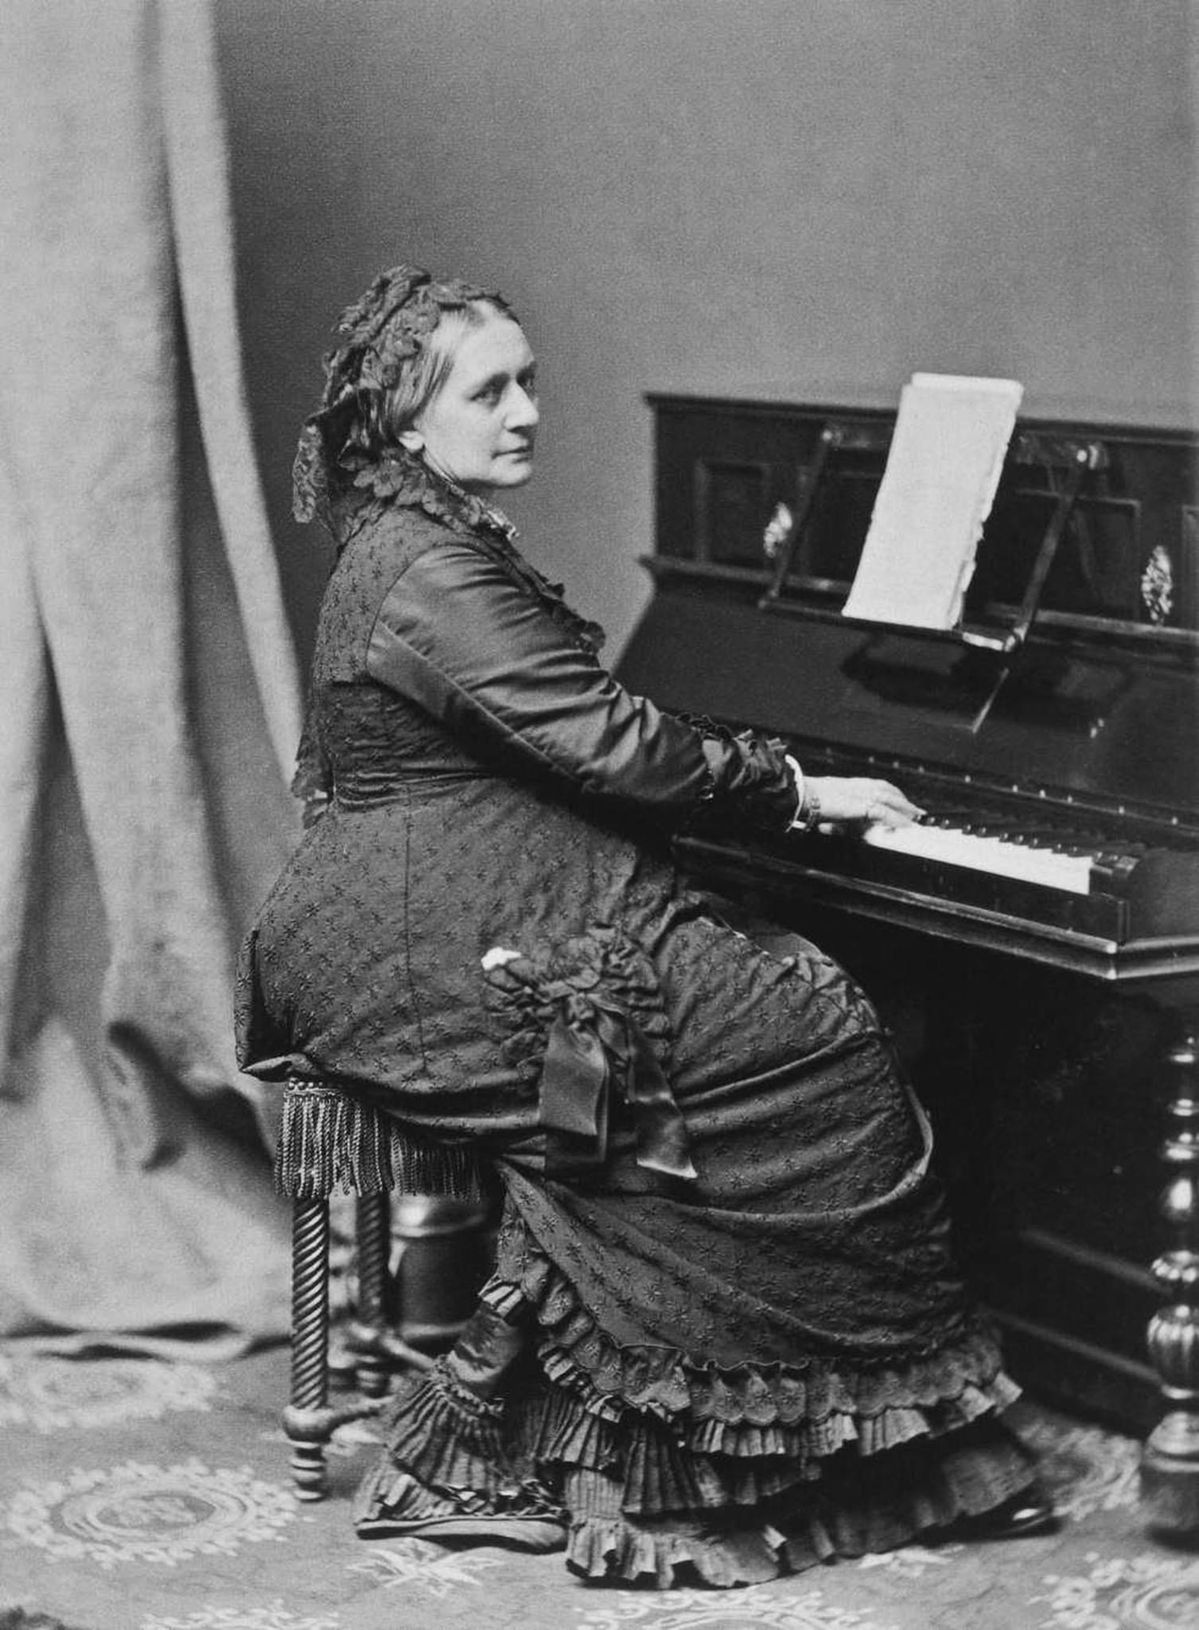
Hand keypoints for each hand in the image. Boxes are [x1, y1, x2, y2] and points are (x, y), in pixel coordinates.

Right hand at [803, 776, 922, 828]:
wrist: (800, 796)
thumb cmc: (806, 801)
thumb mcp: (820, 808)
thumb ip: (828, 816)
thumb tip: (827, 827)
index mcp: (849, 785)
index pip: (876, 785)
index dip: (890, 793)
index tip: (899, 800)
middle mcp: (858, 786)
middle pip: (887, 790)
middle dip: (903, 800)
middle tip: (915, 811)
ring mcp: (860, 794)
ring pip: (890, 799)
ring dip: (905, 809)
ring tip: (915, 818)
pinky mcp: (861, 805)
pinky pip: (885, 813)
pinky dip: (897, 819)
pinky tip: (905, 826)